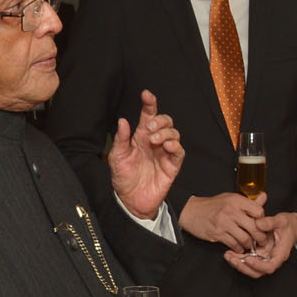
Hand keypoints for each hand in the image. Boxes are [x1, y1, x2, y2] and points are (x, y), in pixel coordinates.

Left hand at [108, 89, 183, 219]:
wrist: (130, 201)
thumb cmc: (123, 178)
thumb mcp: (116, 157)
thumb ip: (121, 139)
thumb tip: (122, 121)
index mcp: (140, 136)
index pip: (148, 115)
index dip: (149, 104)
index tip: (147, 95)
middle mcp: (154, 142)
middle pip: (165, 121)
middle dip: (160, 120)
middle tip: (150, 128)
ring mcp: (164, 153)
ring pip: (174, 133)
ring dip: (165, 132)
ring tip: (154, 141)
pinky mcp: (172, 165)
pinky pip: (179, 151)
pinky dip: (175, 145)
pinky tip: (167, 145)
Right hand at [179, 192, 267, 251]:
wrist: (191, 211)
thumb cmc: (212, 205)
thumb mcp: (231, 198)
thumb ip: (248, 201)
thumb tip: (263, 197)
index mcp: (236, 200)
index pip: (258, 211)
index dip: (262, 219)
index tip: (261, 224)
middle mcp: (231, 211)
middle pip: (254, 227)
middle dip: (260, 237)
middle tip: (262, 240)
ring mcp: (224, 223)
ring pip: (245, 238)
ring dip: (249, 244)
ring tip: (249, 245)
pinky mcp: (217, 234)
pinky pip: (233, 244)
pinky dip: (238, 248)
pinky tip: (239, 247)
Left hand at [224, 210, 296, 277]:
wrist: (290, 224)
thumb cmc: (288, 224)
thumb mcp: (281, 220)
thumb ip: (270, 222)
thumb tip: (257, 224)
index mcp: (280, 254)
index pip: (270, 267)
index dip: (258, 265)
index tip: (248, 258)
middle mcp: (272, 259)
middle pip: (257, 272)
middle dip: (244, 267)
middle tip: (232, 259)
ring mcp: (264, 258)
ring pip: (250, 268)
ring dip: (238, 264)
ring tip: (228, 256)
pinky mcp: (259, 254)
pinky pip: (247, 261)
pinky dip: (238, 258)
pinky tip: (230, 253)